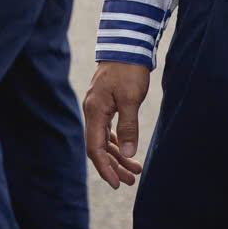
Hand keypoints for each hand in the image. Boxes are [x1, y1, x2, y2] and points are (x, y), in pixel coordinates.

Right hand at [82, 62, 149, 189]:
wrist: (127, 45)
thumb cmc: (129, 70)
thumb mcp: (132, 99)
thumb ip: (129, 127)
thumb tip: (127, 154)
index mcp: (95, 112)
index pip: (95, 148)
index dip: (105, 168)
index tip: (118, 183)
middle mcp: (92, 111)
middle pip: (99, 147)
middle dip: (114, 166)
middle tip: (131, 181)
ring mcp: (98, 107)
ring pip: (104, 139)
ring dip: (118, 156)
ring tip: (135, 170)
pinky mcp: (105, 104)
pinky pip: (108, 130)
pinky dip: (117, 142)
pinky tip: (127, 151)